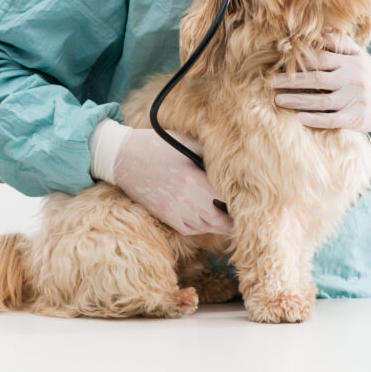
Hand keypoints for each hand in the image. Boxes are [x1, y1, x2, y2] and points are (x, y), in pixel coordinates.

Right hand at [111, 128, 232, 235]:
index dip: (239, 202)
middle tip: (242, 214)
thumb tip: (230, 159)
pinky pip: (190, 230)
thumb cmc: (156, 145)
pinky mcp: (166, 217)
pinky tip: (207, 219)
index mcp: (195, 180)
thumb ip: (209, 153)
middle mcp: (187, 200)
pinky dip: (202, 227)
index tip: (247, 199)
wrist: (123, 157)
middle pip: (221, 222)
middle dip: (233, 220)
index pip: (227, 200)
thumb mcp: (186, 142)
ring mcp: (175, 211)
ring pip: (207, 228)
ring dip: (219, 224)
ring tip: (227, 217)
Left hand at [271, 34, 370, 132]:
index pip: (321, 59)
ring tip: (277, 101)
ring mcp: (356, 99)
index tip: (278, 64)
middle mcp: (354, 79)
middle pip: (317, 79)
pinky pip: (332, 120)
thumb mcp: (358, 57)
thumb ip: (339, 44)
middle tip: (269, 84)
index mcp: (351, 61)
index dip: (298, 62)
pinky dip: (315, 119)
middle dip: (290, 82)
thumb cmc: (366, 77)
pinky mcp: (356, 118)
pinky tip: (299, 118)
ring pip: (321, 101)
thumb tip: (316, 31)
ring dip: (297, 101)